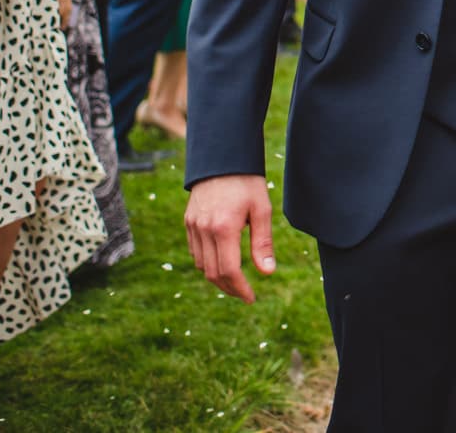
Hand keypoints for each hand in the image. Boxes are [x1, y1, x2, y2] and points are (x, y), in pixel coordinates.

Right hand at [184, 174, 276, 302]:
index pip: (228, 270)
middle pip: (212, 273)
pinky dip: (207, 263)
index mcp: (223, 228)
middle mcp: (203, 229)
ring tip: (236, 281)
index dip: (240, 288)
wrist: (222, 157)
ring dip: (217, 277)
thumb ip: (263, 243)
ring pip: (201, 265)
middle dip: (230, 287)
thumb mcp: (261, 209)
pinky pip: (195, 251)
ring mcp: (193, 226)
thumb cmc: (247, 182)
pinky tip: (222, 262)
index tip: (251, 298)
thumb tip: (267, 273)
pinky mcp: (188, 222)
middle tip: (245, 294)